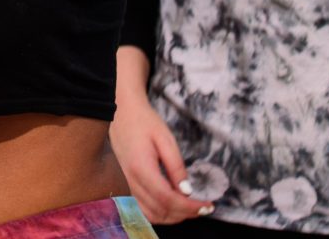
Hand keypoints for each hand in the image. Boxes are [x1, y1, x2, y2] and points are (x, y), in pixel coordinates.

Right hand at [109, 94, 214, 224]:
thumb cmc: (144, 122)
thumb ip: (176, 166)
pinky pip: (142, 209)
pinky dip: (159, 214)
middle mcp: (131, 181)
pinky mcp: (126, 184)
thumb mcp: (166, 139)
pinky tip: (172, 208)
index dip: (190, 207)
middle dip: (185, 214)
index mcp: (142, 169)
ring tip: (191, 209)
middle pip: (160, 211)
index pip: (168, 199)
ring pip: (150, 214)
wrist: (120, 111)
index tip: (208, 204)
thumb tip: (187, 191)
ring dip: (173, 217)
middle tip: (204, 207)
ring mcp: (126, 184)